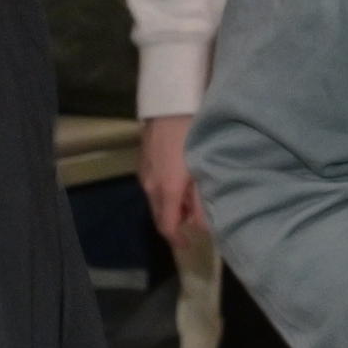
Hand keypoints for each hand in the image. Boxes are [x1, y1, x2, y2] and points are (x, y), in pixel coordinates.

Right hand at [134, 116, 197, 241]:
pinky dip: (165, 191)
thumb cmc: (193, 135)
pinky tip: (180, 180)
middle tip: (194, 219)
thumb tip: (201, 226)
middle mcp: (150, 185)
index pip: (166, 226)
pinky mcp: (143, 160)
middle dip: (175, 222)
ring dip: (171, 205)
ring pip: (155, 199)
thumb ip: (202, 201)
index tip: (189, 244)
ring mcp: (144, 172)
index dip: (177, 239)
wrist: (171, 103)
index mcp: (165, 191)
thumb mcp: (204, 169)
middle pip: (159, 214)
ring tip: (190, 198)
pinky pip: (153, 185)